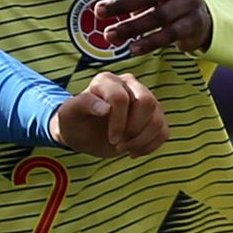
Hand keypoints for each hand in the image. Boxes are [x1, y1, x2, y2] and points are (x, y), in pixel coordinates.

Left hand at [49, 72, 168, 158]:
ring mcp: (144, 99)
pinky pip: (164, 131)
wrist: (83, 134)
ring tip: (123, 149)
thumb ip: (83, 104)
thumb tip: (105, 108)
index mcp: (107, 81)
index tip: (111, 139)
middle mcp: (129, 84)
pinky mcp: (153, 116)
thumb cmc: (75, 122)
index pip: (121, 98)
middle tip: (118, 144)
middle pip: (147, 102)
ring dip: (142, 140)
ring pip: (158, 119)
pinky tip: (134, 151)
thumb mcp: (69, 114)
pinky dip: (151, 146)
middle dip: (134, 129)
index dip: (118, 122)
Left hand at [96, 0, 210, 55]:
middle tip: (99, 12)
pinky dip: (150, 43)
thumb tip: (103, 9)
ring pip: (158, 16)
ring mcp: (189, 2)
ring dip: (131, 27)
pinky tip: (133, 48)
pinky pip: (169, 35)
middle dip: (122, 4)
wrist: (196, 15)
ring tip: (109, 35)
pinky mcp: (193, 24)